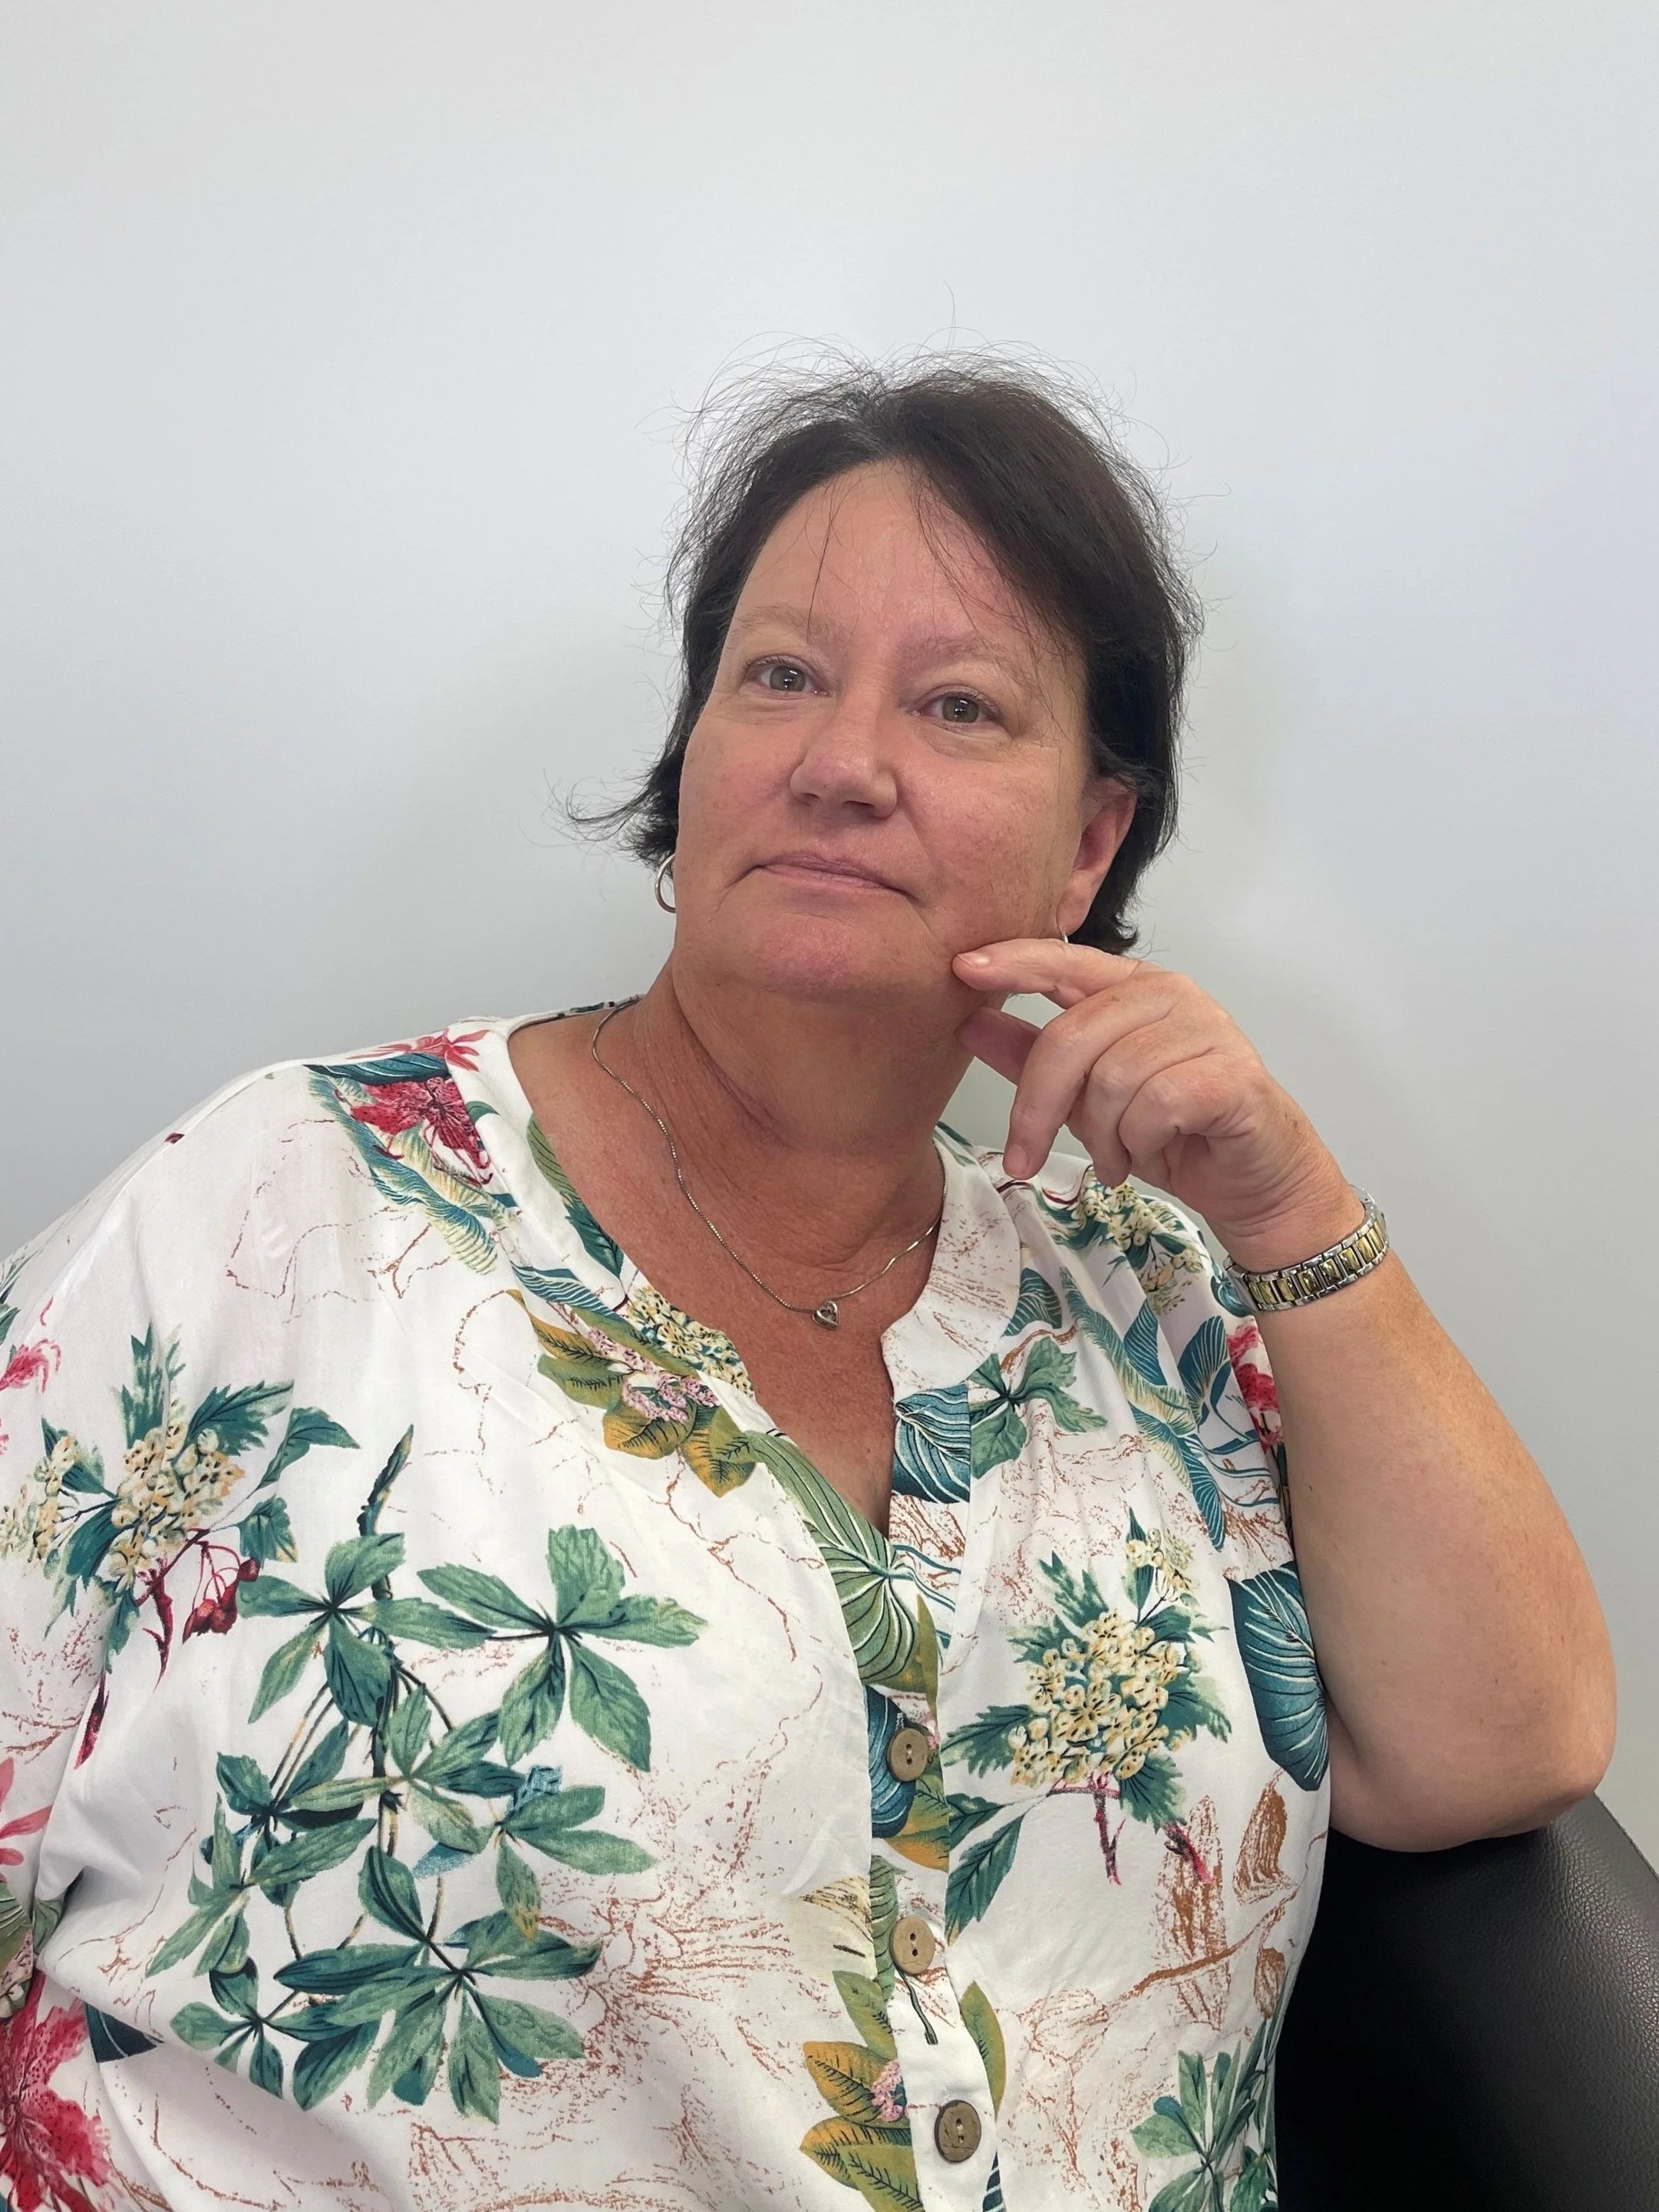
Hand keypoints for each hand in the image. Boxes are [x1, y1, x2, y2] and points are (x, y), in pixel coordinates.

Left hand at [951, 939, 1357, 1262]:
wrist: (1251, 1181)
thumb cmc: (1170, 1133)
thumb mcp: (1085, 1098)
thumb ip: (1033, 1058)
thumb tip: (968, 1022)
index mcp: (1133, 987)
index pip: (1065, 960)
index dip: (1014, 962)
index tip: (960, 968)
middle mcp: (1172, 995)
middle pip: (1073, 1036)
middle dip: (1037, 1107)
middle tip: (1025, 1159)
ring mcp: (1208, 1029)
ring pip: (1112, 1079)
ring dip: (1101, 1137)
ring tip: (1117, 1158)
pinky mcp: (1232, 1074)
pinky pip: (1155, 1107)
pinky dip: (1141, 1143)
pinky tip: (1154, 1155)